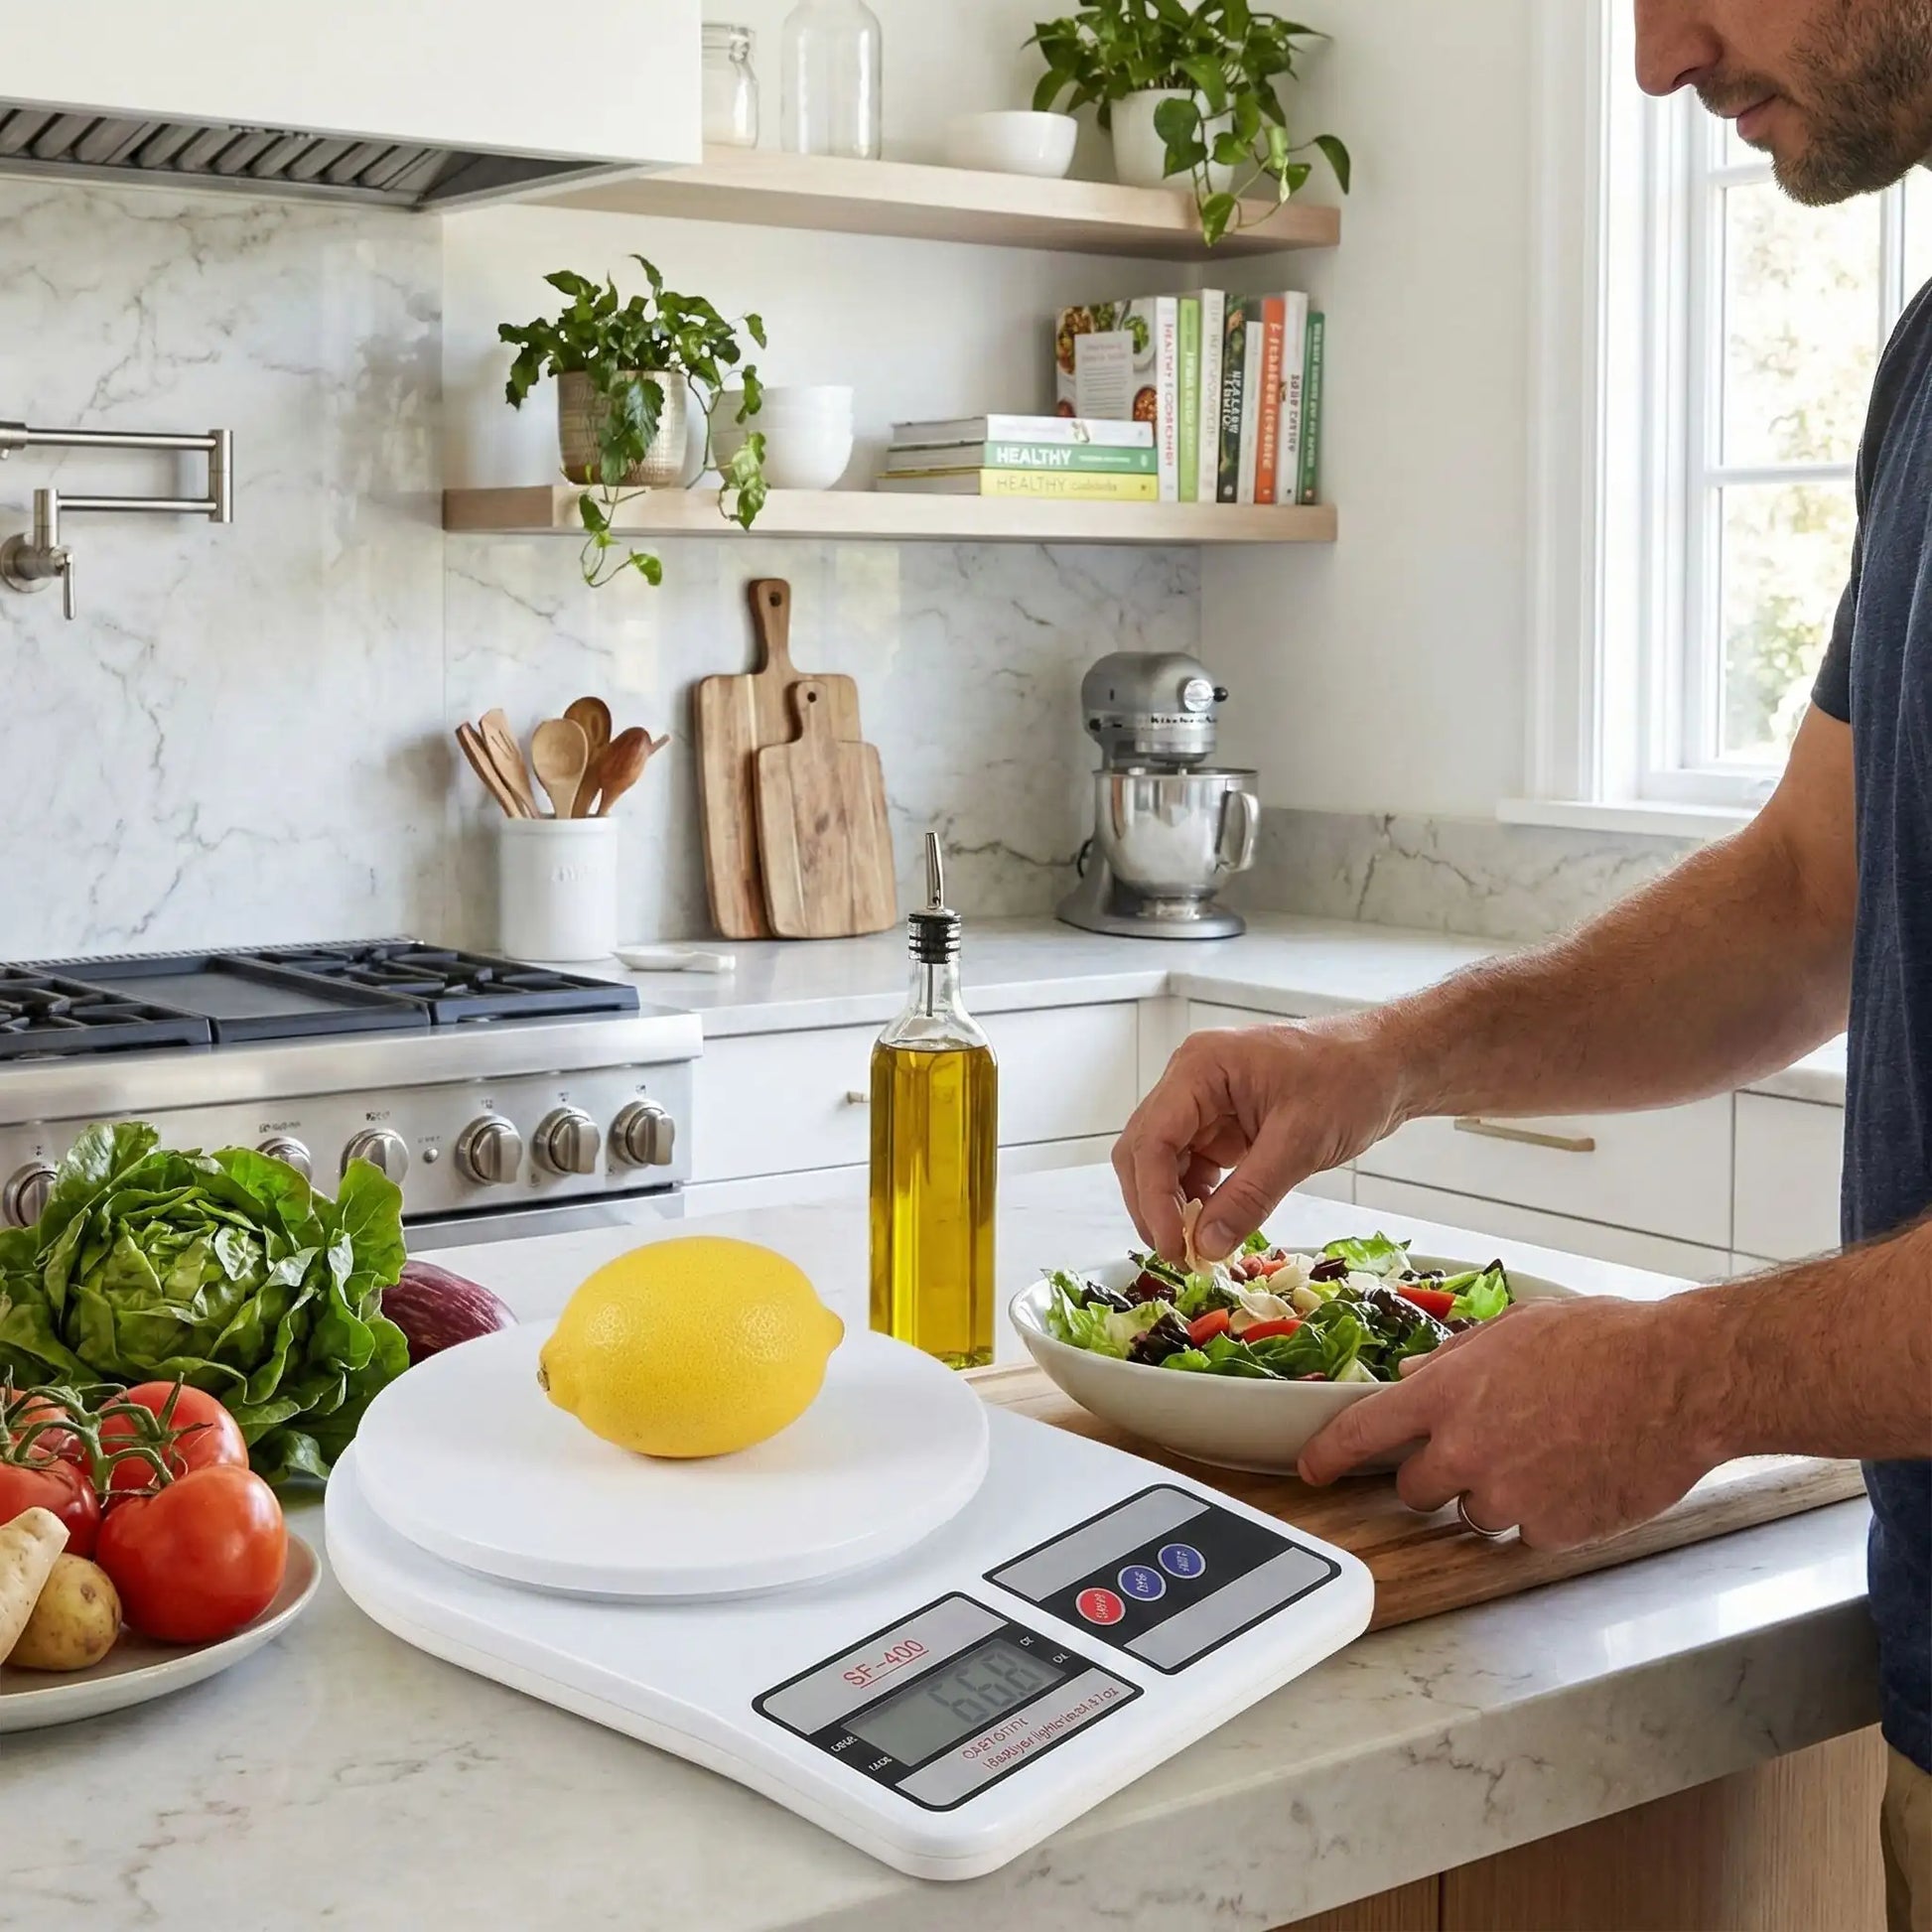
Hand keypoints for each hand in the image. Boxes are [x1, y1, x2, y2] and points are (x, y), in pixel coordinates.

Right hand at [1113, 1016, 1410, 1261]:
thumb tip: (1207, 1246)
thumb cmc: (1351, 1081)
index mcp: (1201, 1068)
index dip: (1154, 1199)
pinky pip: (1192, 1164)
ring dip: (1173, 1205)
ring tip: (1197, 1248)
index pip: (1152, 1138)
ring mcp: (1205, 1101)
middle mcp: (1191, 1079)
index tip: (1175, 1246)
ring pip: (1163, 1161)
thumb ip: (1249, 1196)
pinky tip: (1213, 1225)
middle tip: (1181, 1255)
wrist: (1389, 1062)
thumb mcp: (1301, 1143)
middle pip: (1144, 1149)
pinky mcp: (1222, 1122)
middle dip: (1154, 1205)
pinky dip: (1197, 1198)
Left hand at [1296, 1296, 1720, 1549]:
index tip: (1313, 1470)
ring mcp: (1509, 1495)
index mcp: (1447, 1393)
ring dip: (1496, 1494)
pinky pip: (1529, 1533)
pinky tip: (1578, 1476)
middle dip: (1436, 1475)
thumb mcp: (1515, 1329)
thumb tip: (1415, 1378)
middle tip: (1484, 1449)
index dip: (1330, 1455)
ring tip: (1549, 1453)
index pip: (1362, 1432)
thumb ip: (1455, 1360)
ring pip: (1474, 1514)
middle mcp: (1466, 1448)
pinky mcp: (1553, 1529)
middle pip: (1414, 1490)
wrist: (1680, 1379)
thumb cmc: (1605, 1342)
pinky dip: (1545, 1513)